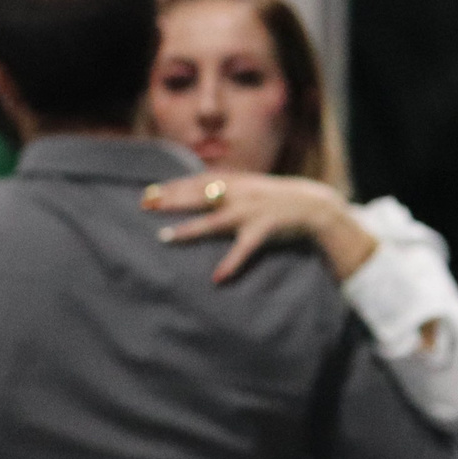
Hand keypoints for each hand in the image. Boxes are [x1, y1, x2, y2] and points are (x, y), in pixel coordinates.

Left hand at [143, 172, 377, 283]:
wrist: (313, 205)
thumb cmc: (272, 196)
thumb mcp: (247, 185)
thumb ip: (221, 186)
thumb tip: (190, 187)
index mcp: (234, 182)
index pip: (196, 181)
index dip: (172, 185)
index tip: (147, 191)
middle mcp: (239, 195)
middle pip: (198, 197)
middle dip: (171, 200)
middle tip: (144, 205)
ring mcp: (250, 213)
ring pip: (214, 221)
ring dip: (189, 229)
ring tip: (165, 237)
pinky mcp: (263, 232)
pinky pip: (244, 250)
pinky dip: (231, 264)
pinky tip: (217, 277)